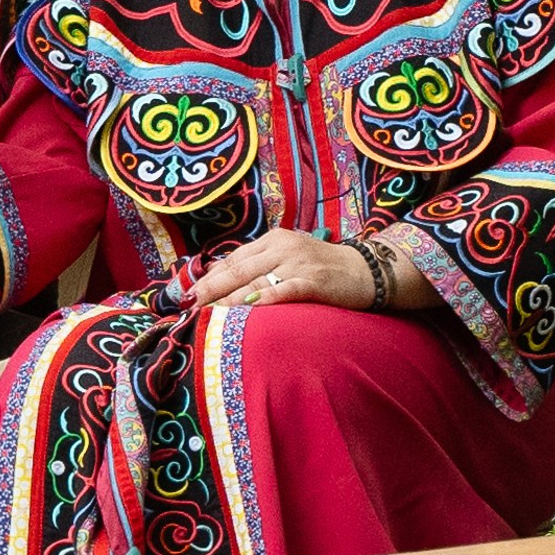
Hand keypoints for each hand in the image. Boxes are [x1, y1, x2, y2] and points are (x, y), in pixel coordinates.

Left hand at [191, 228, 377, 310]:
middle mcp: (281, 249)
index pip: (233, 260)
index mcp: (271, 241)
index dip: (208, 277)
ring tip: (209, 313)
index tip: (188, 293)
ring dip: (230, 299)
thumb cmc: (321, 267)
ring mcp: (298, 264)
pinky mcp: (314, 281)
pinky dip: (268, 298)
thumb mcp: (287, 257)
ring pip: (256, 282)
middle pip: (237, 270)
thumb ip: (258, 265)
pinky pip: (287, 290)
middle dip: (210, 288)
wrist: (366, 270)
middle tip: (189, 304)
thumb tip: (220, 277)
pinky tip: (251, 307)